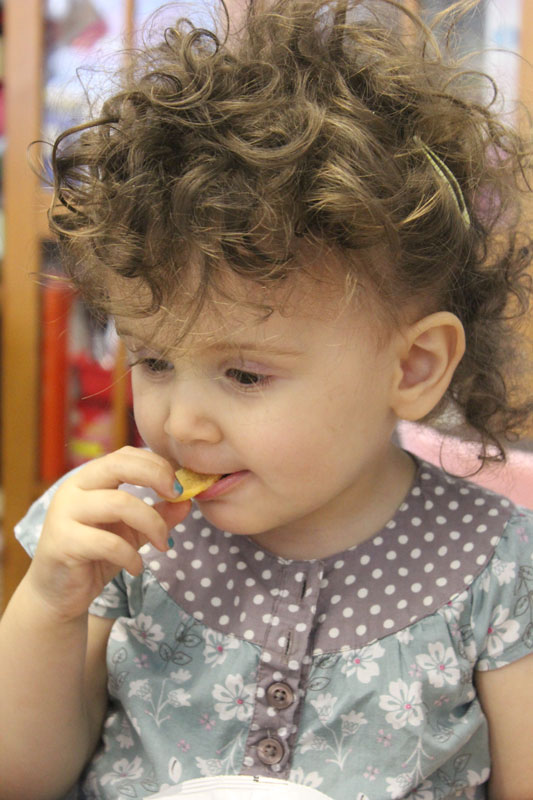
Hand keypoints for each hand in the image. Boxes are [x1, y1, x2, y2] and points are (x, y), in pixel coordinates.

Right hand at [26, 447, 190, 620]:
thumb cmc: (96, 555)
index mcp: (90, 479)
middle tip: (177, 496)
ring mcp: (64, 513)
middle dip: (155, 476)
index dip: (156, 465)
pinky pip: (108, 543)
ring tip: (163, 545)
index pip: (125, 455)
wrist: (58, 593)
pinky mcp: (63, 543)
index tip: (179, 487)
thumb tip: (187, 501)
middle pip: (118, 465)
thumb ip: (158, 515)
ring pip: (119, 503)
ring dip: (152, 524)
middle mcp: (74, 489)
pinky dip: (131, 556)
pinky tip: (136, 567)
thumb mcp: (133, 532)